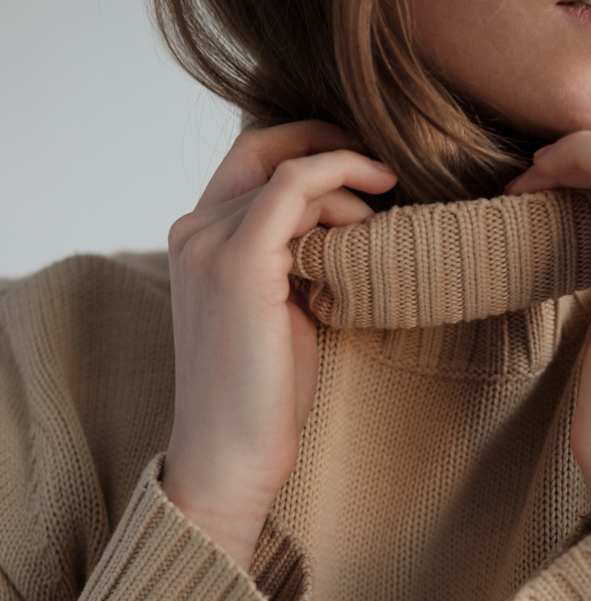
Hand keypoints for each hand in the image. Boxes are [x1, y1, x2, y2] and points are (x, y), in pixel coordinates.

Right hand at [161, 121, 396, 570]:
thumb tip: (343, 230)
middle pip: (262, 149)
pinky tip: (376, 204)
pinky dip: (339, 179)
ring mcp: (209, 244)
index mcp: (197, 244)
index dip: (307, 149)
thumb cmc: (262, 398)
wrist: (230, 458)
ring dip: (346, 180)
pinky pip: (293, 187)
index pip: (248, 164)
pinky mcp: (238, 262)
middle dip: (327, 143)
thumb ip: (295, 263)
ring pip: (286, 169)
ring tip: (388, 210)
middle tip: (385, 165)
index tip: (364, 166)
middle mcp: (193, 232)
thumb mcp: (281, 313)